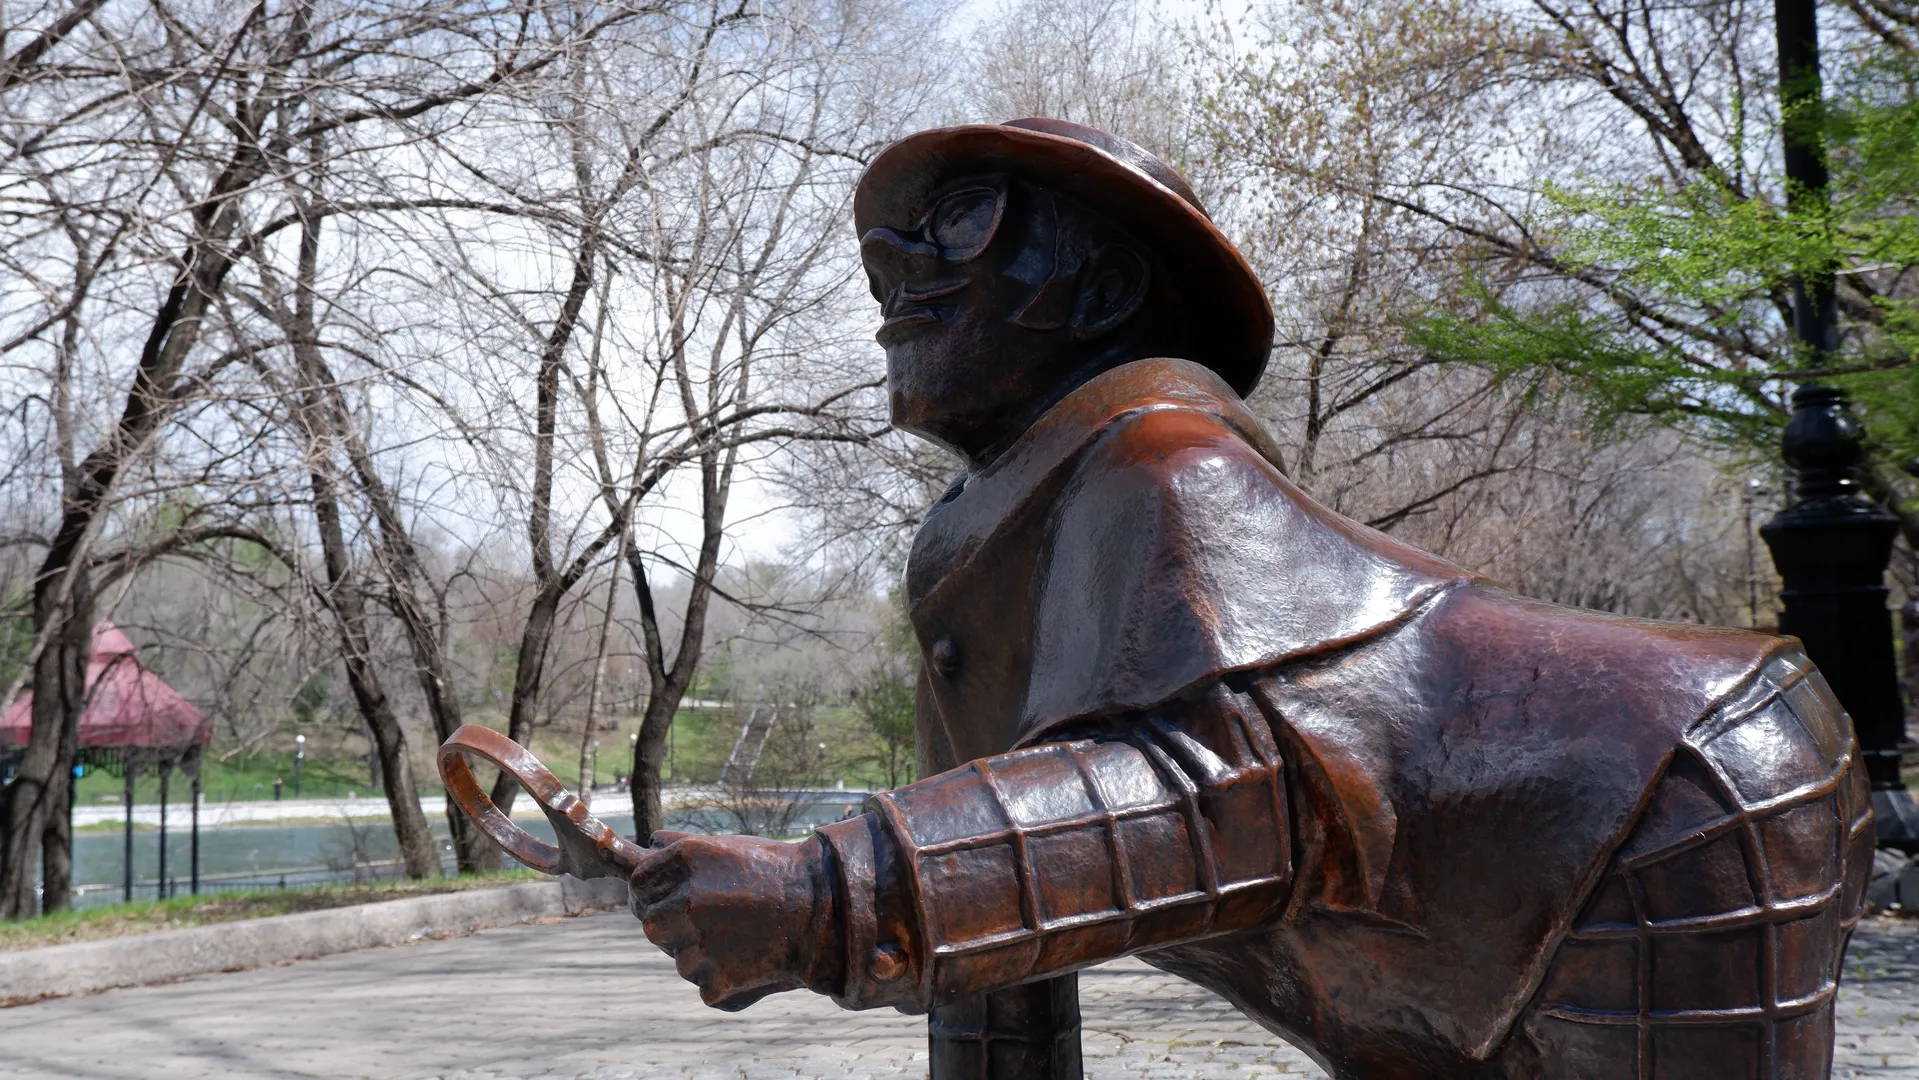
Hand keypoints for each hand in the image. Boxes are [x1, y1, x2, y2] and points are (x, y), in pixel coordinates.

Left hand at [629, 833, 834, 1009]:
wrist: (825, 908)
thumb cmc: (778, 873)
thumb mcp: (729, 848)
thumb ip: (684, 847)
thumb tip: (651, 842)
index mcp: (686, 861)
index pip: (639, 884)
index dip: (649, 894)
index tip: (663, 901)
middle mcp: (685, 902)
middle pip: (653, 925)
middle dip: (673, 927)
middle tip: (707, 925)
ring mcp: (697, 944)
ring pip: (681, 959)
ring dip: (702, 955)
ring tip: (741, 940)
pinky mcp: (715, 980)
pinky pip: (706, 984)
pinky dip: (725, 980)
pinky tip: (751, 961)